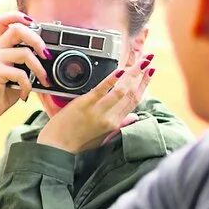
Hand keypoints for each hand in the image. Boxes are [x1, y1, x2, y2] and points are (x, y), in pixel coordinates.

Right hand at [0, 12, 51, 124]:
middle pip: (17, 29)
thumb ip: (27, 59)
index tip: (34, 23)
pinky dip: (28, 85)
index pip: (2, 20)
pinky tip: (25, 94)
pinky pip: (20, 73)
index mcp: (0, 46)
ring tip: (44, 80)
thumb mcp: (18, 71)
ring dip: (39, 69)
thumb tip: (49, 54)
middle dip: (37, 39)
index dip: (17, 16)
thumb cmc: (5, 91)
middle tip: (47, 54)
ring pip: (24, 53)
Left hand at [37, 54, 155, 153]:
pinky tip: (120, 70)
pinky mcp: (84, 104)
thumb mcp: (103, 137)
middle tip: (149, 60)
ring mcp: (97, 110)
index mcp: (114, 124)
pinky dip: (112, 78)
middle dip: (142, 74)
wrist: (57, 148)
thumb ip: (119, 126)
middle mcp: (109, 117)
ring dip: (133, 73)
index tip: (151, 73)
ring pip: (121, 89)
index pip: (134, 101)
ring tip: (141, 61)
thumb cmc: (78, 143)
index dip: (144, 85)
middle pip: (131, 93)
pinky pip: (101, 88)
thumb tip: (134, 118)